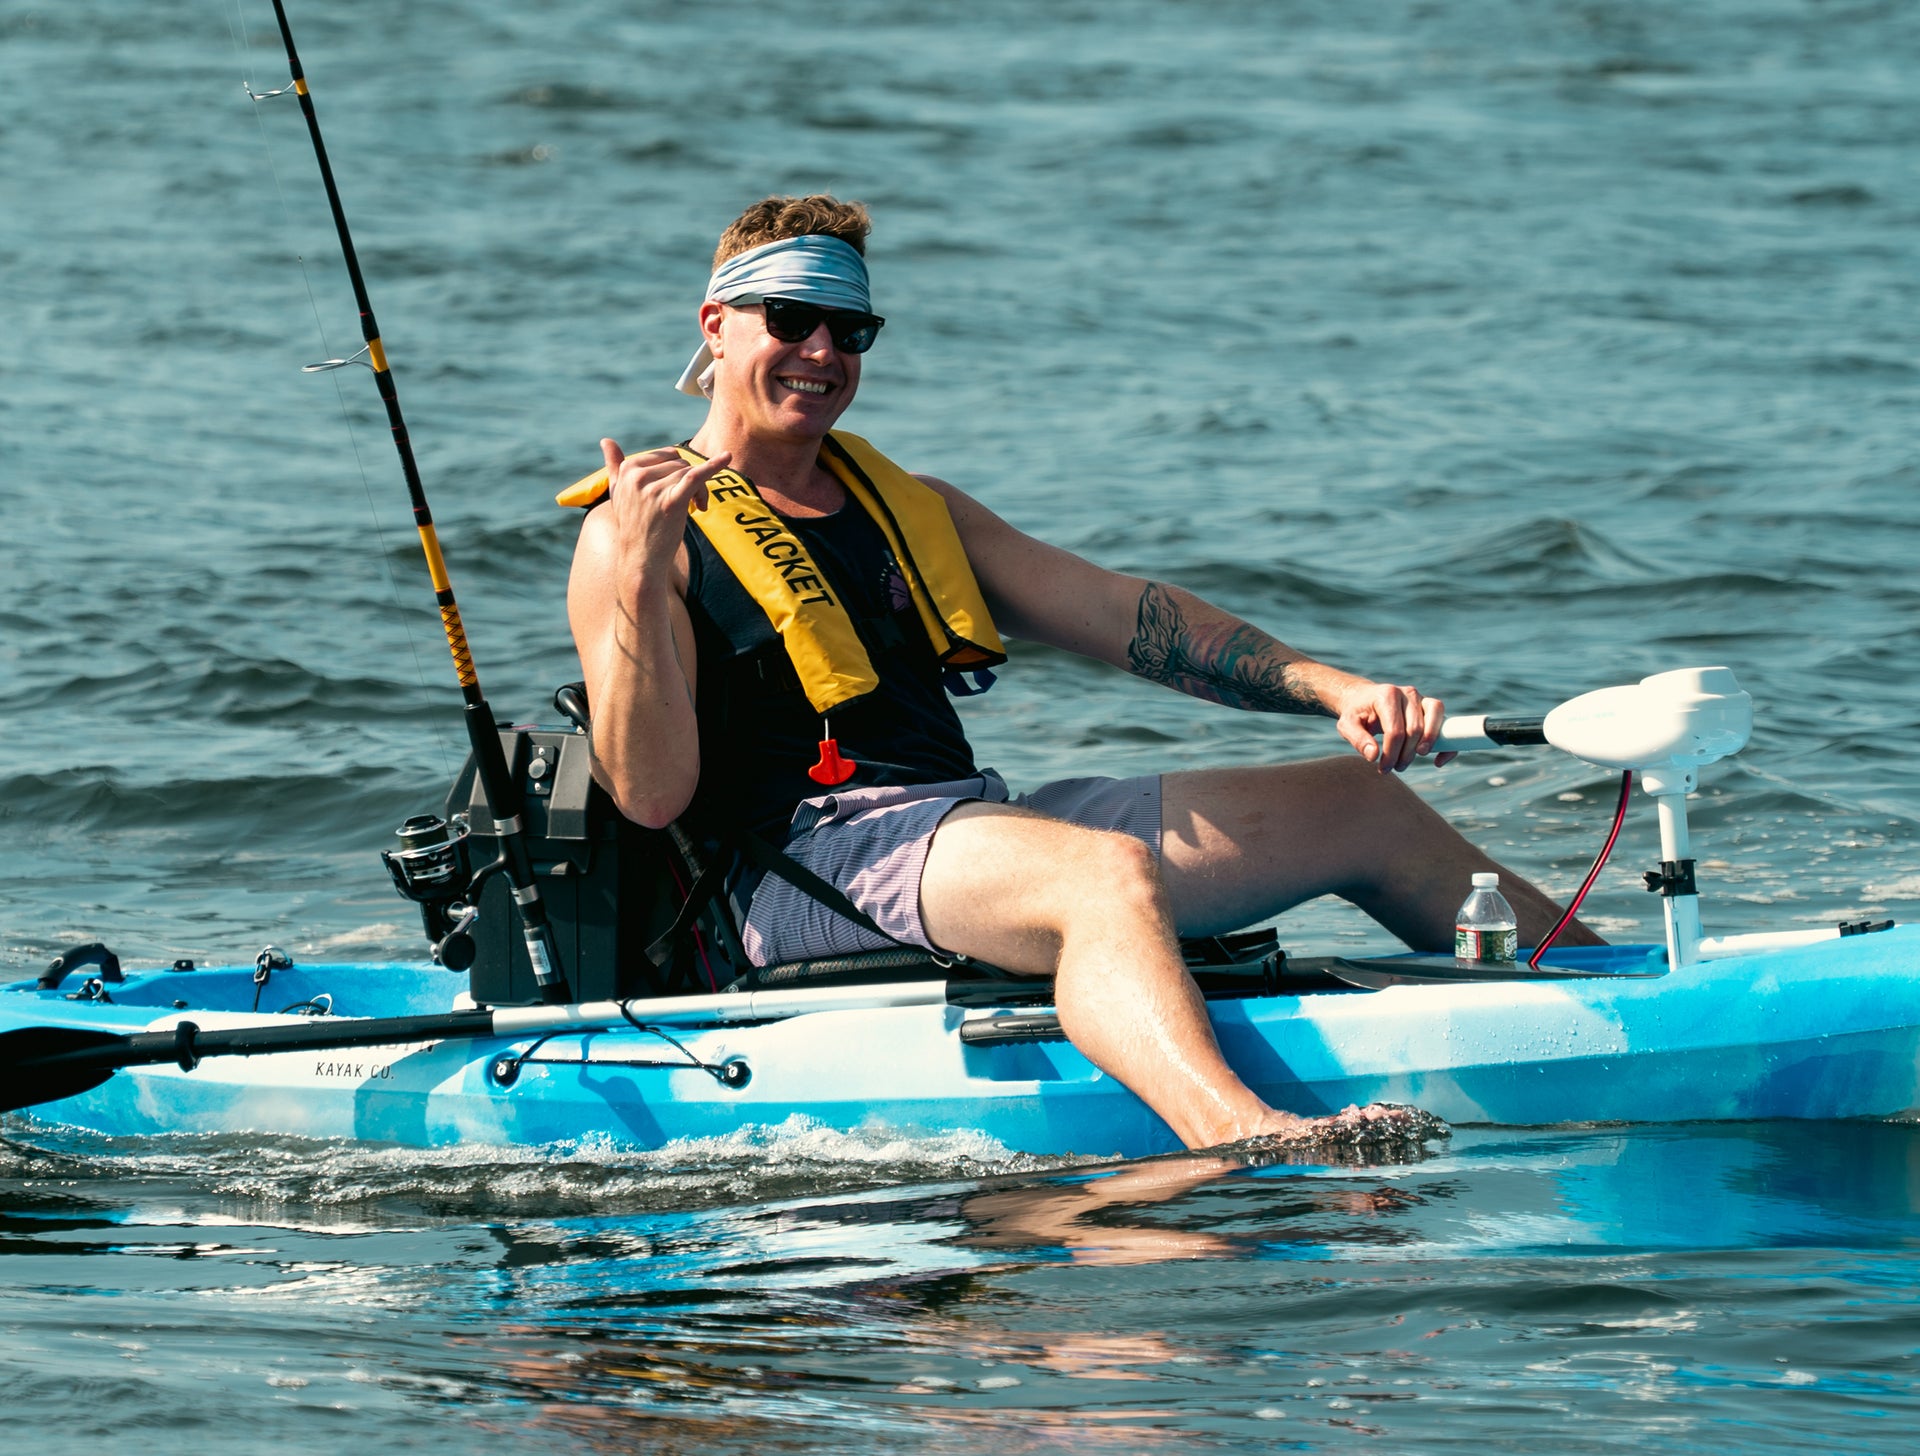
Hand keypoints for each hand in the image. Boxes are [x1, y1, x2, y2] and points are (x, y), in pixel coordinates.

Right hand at [597, 438, 731, 586]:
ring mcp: (653, 489)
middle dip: (691, 481)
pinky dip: (713, 466)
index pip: (666, 456)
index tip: (679, 490)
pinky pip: (695, 477)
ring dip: (700, 490)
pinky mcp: (670, 502)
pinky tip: (727, 458)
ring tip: (698, 508)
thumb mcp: (618, 493)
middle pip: (681, 464)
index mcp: (628, 469)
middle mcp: (637, 476)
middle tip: (693, 503)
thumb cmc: (633, 525)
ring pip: (690, 473)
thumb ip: (614, 465)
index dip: (678, 471)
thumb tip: (606, 440)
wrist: (641, 559)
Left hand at [1330, 677, 1453, 772]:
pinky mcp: (1430, 706)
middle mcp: (1407, 693)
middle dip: (1405, 754)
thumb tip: (1373, 756)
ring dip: (1427, 746)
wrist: (1364, 699)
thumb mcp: (1347, 725)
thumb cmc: (1356, 714)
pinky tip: (1437, 761)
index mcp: (1387, 696)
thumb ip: (1358, 739)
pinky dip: (1447, 743)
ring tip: (1412, 760)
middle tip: (1394, 768)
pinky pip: (1446, 720)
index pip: (1395, 730)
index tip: (1383, 768)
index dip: (1391, 753)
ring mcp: (1421, 698)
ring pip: (1435, 720)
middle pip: (1415, 729)